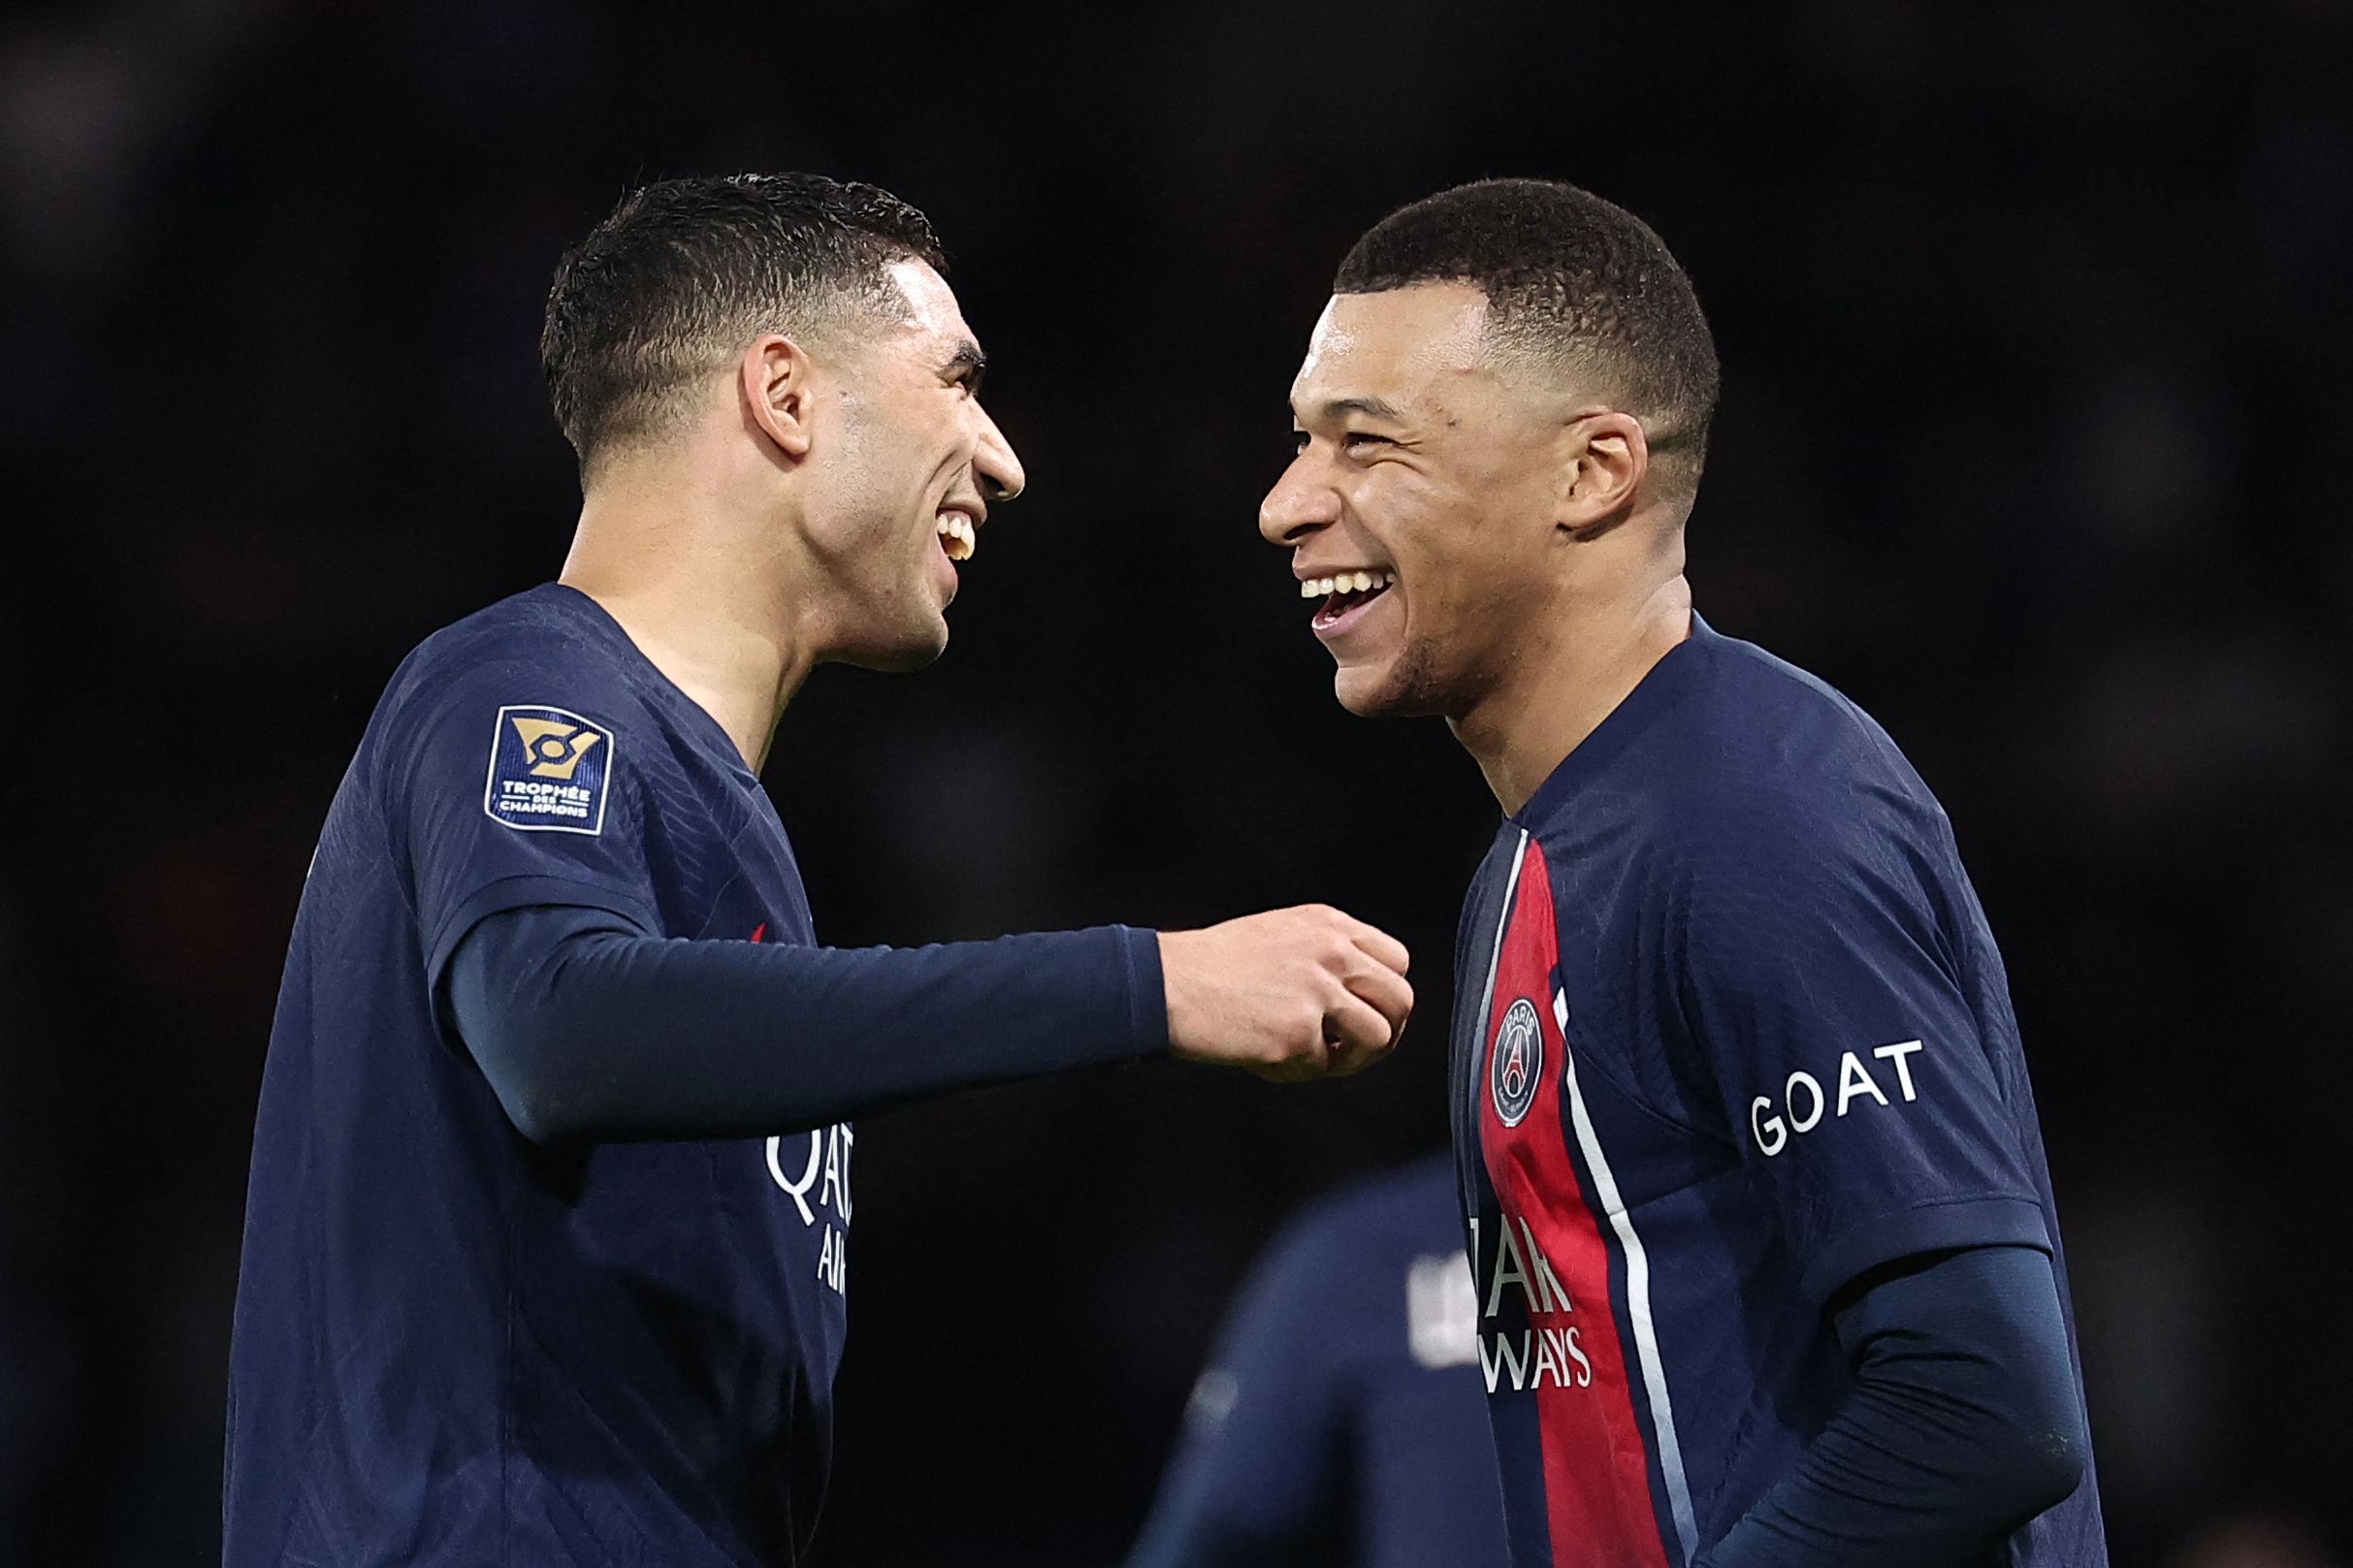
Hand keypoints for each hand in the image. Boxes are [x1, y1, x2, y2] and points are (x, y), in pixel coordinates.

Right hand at [1158, 906, 1412, 1081]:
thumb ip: (1328, 956)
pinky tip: (1266, 1057)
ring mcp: (1317, 992)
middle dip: (1385, 1030)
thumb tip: (1366, 1001)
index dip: (1385, 993)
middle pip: (1401, 999)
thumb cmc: (1215, 966)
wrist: (1168, 984)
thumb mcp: (1281, 935)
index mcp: (1329, 925)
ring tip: (1315, 1058)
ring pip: (1378, 1036)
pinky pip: (1322, 1066)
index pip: (1397, 960)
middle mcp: (1332, 952)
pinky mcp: (1298, 1032)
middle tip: (1353, 1047)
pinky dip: (1297, 1070)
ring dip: (1352, 1057)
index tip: (1365, 1012)